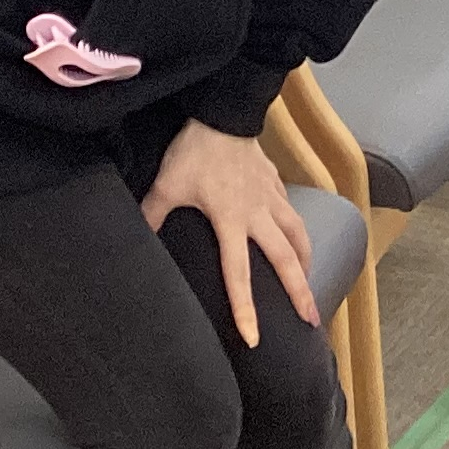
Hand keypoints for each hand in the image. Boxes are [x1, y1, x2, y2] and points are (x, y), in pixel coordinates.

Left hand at [143, 118, 317, 346]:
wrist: (223, 112)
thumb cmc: (194, 151)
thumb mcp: (166, 185)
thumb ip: (152, 215)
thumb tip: (137, 242)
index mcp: (231, 221)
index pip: (239, 274)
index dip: (247, 309)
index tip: (254, 337)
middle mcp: (258, 214)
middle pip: (286, 260)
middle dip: (300, 292)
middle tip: (311, 319)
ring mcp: (271, 198)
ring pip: (298, 235)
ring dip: (307, 262)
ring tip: (312, 284)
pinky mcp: (276, 182)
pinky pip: (292, 212)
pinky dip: (298, 230)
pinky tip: (298, 239)